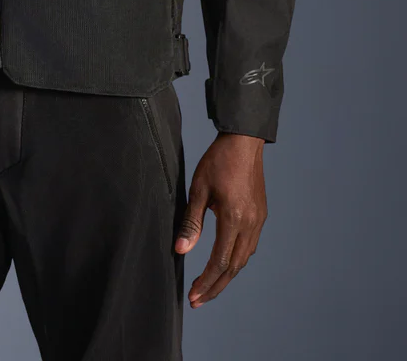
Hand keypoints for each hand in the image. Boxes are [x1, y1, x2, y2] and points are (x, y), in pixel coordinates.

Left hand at [174, 131, 266, 307]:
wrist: (243, 141)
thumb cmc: (218, 161)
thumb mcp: (199, 189)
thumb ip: (191, 222)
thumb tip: (181, 250)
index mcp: (234, 218)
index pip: (220, 261)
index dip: (206, 282)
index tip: (193, 296)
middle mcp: (250, 224)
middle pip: (234, 267)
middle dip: (215, 286)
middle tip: (198, 300)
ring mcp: (258, 220)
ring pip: (244, 258)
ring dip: (226, 275)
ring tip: (208, 286)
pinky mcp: (260, 215)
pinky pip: (249, 246)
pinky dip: (236, 260)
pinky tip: (225, 262)